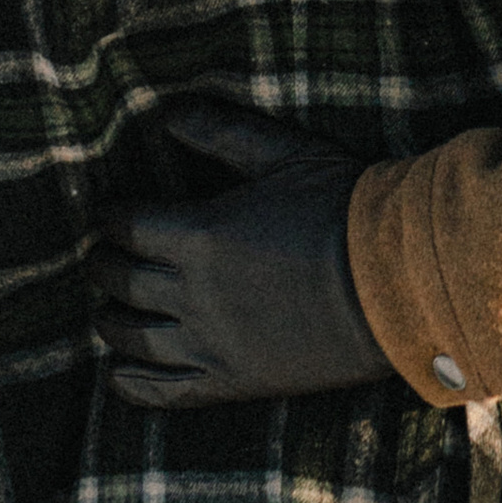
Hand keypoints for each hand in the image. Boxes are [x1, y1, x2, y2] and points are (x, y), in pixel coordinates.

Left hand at [90, 102, 388, 409]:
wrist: (400, 282)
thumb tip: (166, 111)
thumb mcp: (285, 153)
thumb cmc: (347, 210)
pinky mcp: (234, 380)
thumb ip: (221, 130)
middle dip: (103, 264)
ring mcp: (211, 342)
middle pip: (120, 279)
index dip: (110, 218)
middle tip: (101, 256)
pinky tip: (120, 371)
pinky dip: (130, 381)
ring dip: (108, 320)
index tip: (110, 214)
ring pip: (132, 336)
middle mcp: (194, 292)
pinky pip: (163, 391)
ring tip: (105, 310)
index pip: (125, 225)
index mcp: (200, 233)